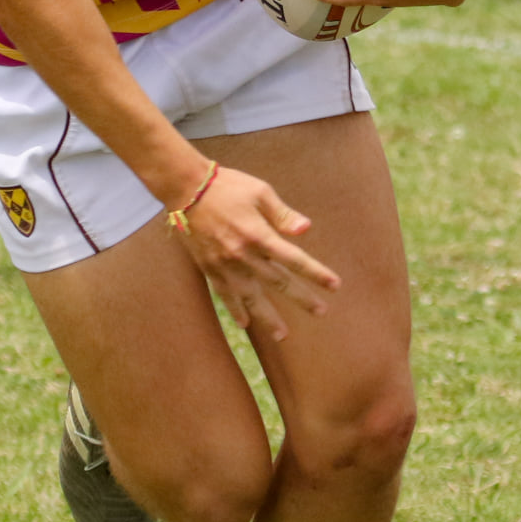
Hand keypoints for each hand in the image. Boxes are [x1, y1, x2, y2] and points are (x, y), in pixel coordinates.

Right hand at [173, 165, 339, 341]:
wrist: (186, 189)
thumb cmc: (227, 187)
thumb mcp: (259, 192)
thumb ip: (282, 214)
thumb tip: (306, 229)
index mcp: (258, 234)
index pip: (294, 259)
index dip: (315, 273)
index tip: (334, 285)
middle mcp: (243, 255)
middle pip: (277, 281)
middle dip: (301, 298)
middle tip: (321, 312)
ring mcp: (224, 265)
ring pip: (251, 297)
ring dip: (268, 317)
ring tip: (282, 334)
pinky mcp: (209, 269)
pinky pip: (225, 296)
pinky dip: (235, 311)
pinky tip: (245, 324)